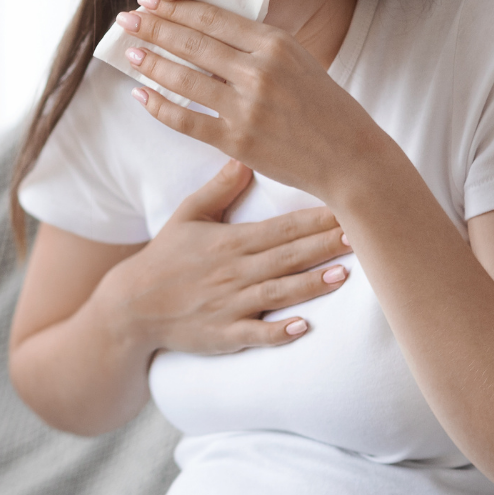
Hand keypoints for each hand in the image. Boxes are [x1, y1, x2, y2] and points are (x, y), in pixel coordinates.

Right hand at [100, 159, 351, 354]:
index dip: (315, 219)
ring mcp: (229, 305)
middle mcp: (233, 272)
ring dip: (310, 285)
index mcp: (229, 242)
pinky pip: (254, 335)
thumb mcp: (186, 216)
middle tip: (362, 236)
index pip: (280, 228)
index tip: (346, 208)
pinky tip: (303, 328)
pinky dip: (277, 332)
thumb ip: (218, 189)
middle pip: (287, 257)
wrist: (131, 306)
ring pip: (277, 293)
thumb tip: (245, 159)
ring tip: (343, 275)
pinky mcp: (223, 335)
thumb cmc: (165, 258)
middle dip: (325, 246)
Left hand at [115, 0, 383, 199]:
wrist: (351, 158)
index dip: (176, 8)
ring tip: (129, 53)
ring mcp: (246, 107)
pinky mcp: (236, 140)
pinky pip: (186, 120)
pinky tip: (140, 96)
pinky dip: (159, 107)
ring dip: (150, 63)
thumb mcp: (300, 62)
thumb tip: (211, 32)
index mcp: (276, 44)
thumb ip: (260, 47)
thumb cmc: (326, 109)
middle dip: (153, 28)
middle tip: (125, 19)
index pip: (213, 19)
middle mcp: (259, 71)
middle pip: (192, 43)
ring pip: (183, 79)